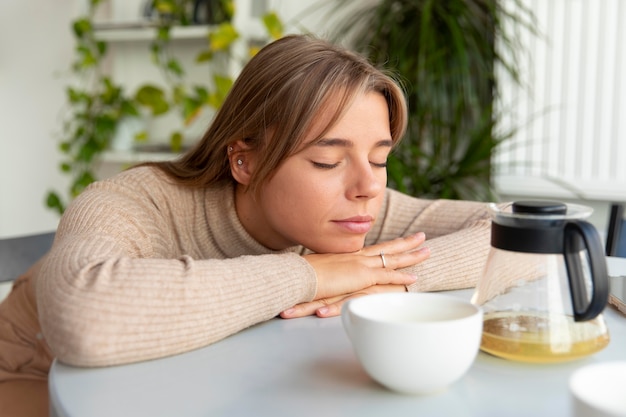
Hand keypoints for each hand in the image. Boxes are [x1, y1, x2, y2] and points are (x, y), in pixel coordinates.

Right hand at [281, 232, 429, 318]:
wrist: (297, 275)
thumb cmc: (301, 275)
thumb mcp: (317, 271)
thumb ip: (327, 274)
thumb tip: (327, 278)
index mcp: (347, 256)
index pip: (372, 248)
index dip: (386, 244)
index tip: (397, 241)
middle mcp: (356, 257)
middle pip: (386, 247)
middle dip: (406, 242)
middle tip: (422, 236)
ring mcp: (359, 265)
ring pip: (392, 258)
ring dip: (411, 256)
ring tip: (427, 251)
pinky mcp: (361, 276)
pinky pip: (386, 276)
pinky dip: (401, 277)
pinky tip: (414, 278)